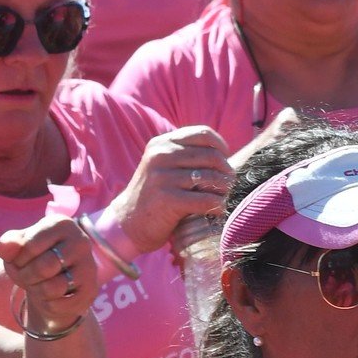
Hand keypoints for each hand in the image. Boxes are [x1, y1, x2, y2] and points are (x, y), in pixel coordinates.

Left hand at [0, 213, 97, 335]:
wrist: (56, 282)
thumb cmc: (34, 259)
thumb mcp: (19, 248)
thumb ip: (9, 244)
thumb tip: (0, 246)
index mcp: (62, 224)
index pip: (30, 245)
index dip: (17, 260)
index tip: (20, 261)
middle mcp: (81, 241)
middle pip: (43, 268)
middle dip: (26, 278)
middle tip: (27, 277)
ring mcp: (88, 266)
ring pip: (53, 288)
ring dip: (38, 292)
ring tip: (38, 286)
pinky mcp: (90, 290)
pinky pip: (61, 305)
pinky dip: (49, 305)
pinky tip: (51, 297)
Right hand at [107, 127, 233, 252]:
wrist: (127, 224)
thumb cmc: (153, 195)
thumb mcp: (163, 166)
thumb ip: (185, 155)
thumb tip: (223, 154)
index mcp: (161, 143)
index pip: (202, 133)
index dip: (220, 145)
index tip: (225, 158)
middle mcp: (161, 156)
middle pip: (209, 155)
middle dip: (225, 169)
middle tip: (229, 181)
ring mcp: (163, 177)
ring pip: (209, 177)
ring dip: (223, 188)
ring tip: (226, 195)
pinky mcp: (167, 199)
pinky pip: (203, 199)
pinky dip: (216, 205)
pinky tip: (219, 209)